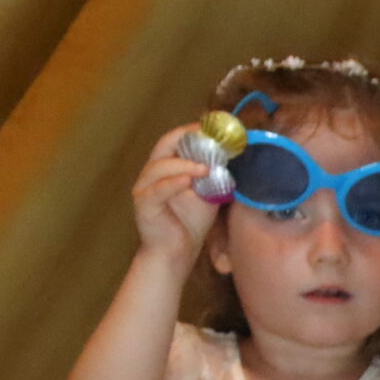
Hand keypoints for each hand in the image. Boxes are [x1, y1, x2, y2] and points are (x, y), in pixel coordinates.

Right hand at [133, 126, 222, 268]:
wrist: (176, 253)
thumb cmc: (189, 223)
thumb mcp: (207, 195)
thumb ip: (215, 177)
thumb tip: (235, 158)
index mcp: (167, 168)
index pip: (176, 141)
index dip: (192, 131)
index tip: (213, 126)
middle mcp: (152, 174)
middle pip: (163, 146)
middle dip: (184, 138)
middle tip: (207, 137)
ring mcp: (145, 188)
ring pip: (159, 167)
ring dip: (183, 164)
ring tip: (205, 167)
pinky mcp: (144, 205)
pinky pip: (157, 190)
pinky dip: (172, 183)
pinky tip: (187, 182)